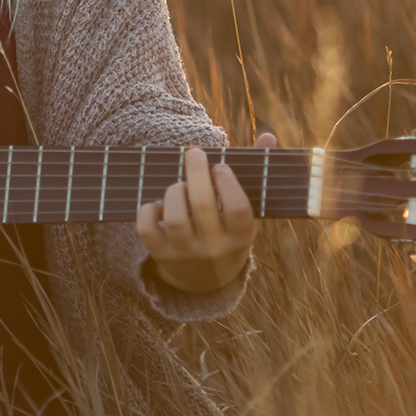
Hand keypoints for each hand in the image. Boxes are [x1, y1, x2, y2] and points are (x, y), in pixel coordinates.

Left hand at [136, 134, 272, 294]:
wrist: (205, 278)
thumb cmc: (228, 230)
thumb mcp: (248, 212)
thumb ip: (256, 175)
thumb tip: (269, 136)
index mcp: (241, 237)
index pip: (238, 209)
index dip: (228, 183)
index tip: (220, 166)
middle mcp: (215, 248)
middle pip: (202, 206)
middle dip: (197, 173)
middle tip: (195, 154)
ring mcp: (186, 253)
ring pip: (175, 218)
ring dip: (175, 192)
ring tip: (180, 185)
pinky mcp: (160, 254)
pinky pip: (147, 229)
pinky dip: (148, 210)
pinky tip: (159, 205)